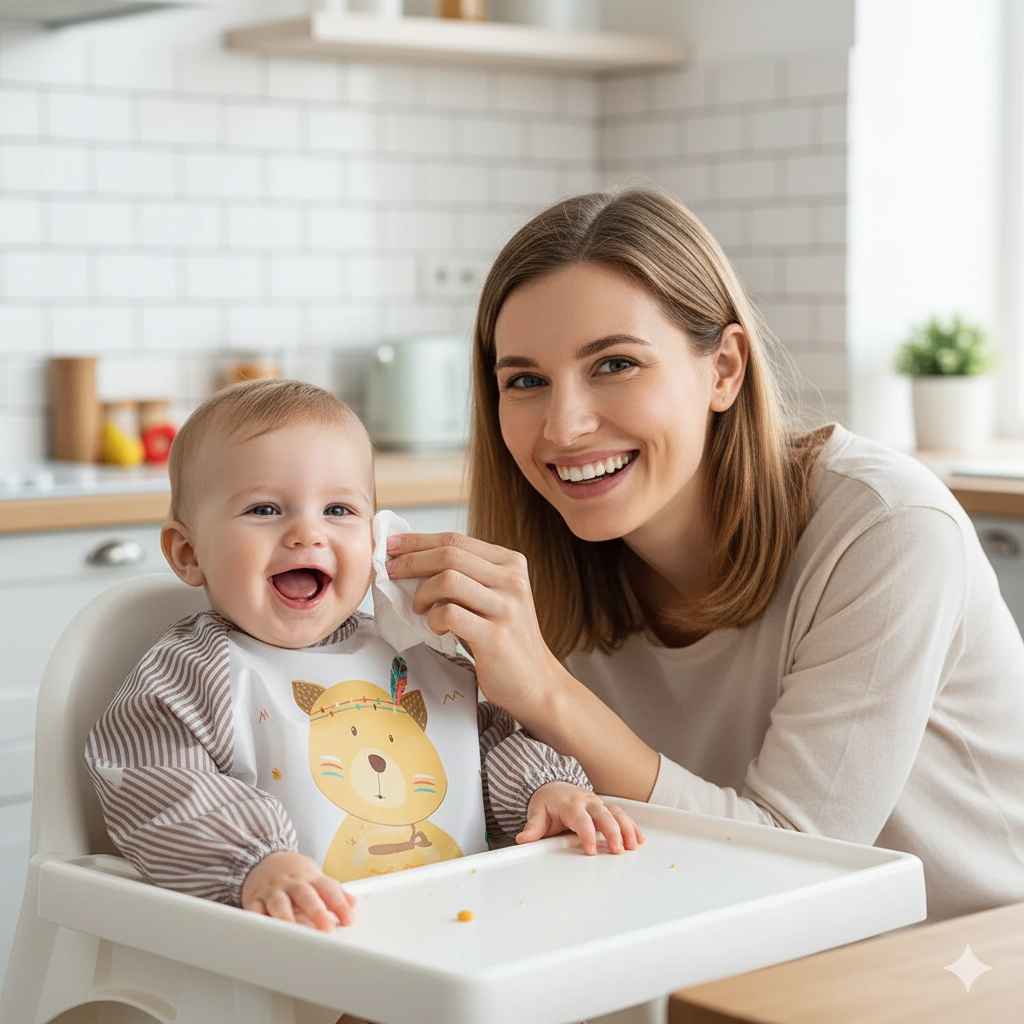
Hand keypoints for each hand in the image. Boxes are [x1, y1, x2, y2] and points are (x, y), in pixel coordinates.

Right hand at [241, 851, 355, 930]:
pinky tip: (263, 931)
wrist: (261, 857)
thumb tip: (353, 903)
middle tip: (327, 929)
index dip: (340, 904)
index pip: (328, 889)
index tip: (349, 921)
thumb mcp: (315, 878)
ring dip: (286, 917)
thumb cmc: (293, 875)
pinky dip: (257, 920)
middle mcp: (291, 883)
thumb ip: (334, 892)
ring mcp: (271, 891)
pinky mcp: (253, 899)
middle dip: (317, 911)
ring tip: (294, 931)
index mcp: (309, 878)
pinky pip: (253, 910)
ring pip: (279, 902)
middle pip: (305, 895)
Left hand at [384, 532, 562, 716]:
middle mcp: (512, 579)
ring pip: (448, 580)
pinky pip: (450, 614)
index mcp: (511, 563)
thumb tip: (412, 560)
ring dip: (422, 592)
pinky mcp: (495, 635)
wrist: (535, 682)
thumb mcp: (491, 597)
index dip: (418, 541)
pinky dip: (433, 619)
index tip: (392, 544)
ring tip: (418, 607)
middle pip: (449, 554)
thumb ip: (465, 576)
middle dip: (411, 560)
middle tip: (390, 571)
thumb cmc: (503, 639)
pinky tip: (436, 628)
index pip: (456, 539)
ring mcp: (506, 607)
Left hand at [517, 782, 644, 854]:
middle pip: (604, 815)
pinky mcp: (605, 807)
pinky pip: (622, 814)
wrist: (552, 786)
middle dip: (613, 832)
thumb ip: (533, 828)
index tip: (591, 850)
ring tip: (633, 846)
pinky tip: (639, 838)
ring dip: (627, 828)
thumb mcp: (537, 813)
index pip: (581, 820)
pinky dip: (632, 825)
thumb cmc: (546, 802)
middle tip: (618, 850)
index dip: (587, 835)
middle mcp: (587, 802)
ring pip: (617, 813)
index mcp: (570, 804)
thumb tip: (523, 839)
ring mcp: (598, 803)